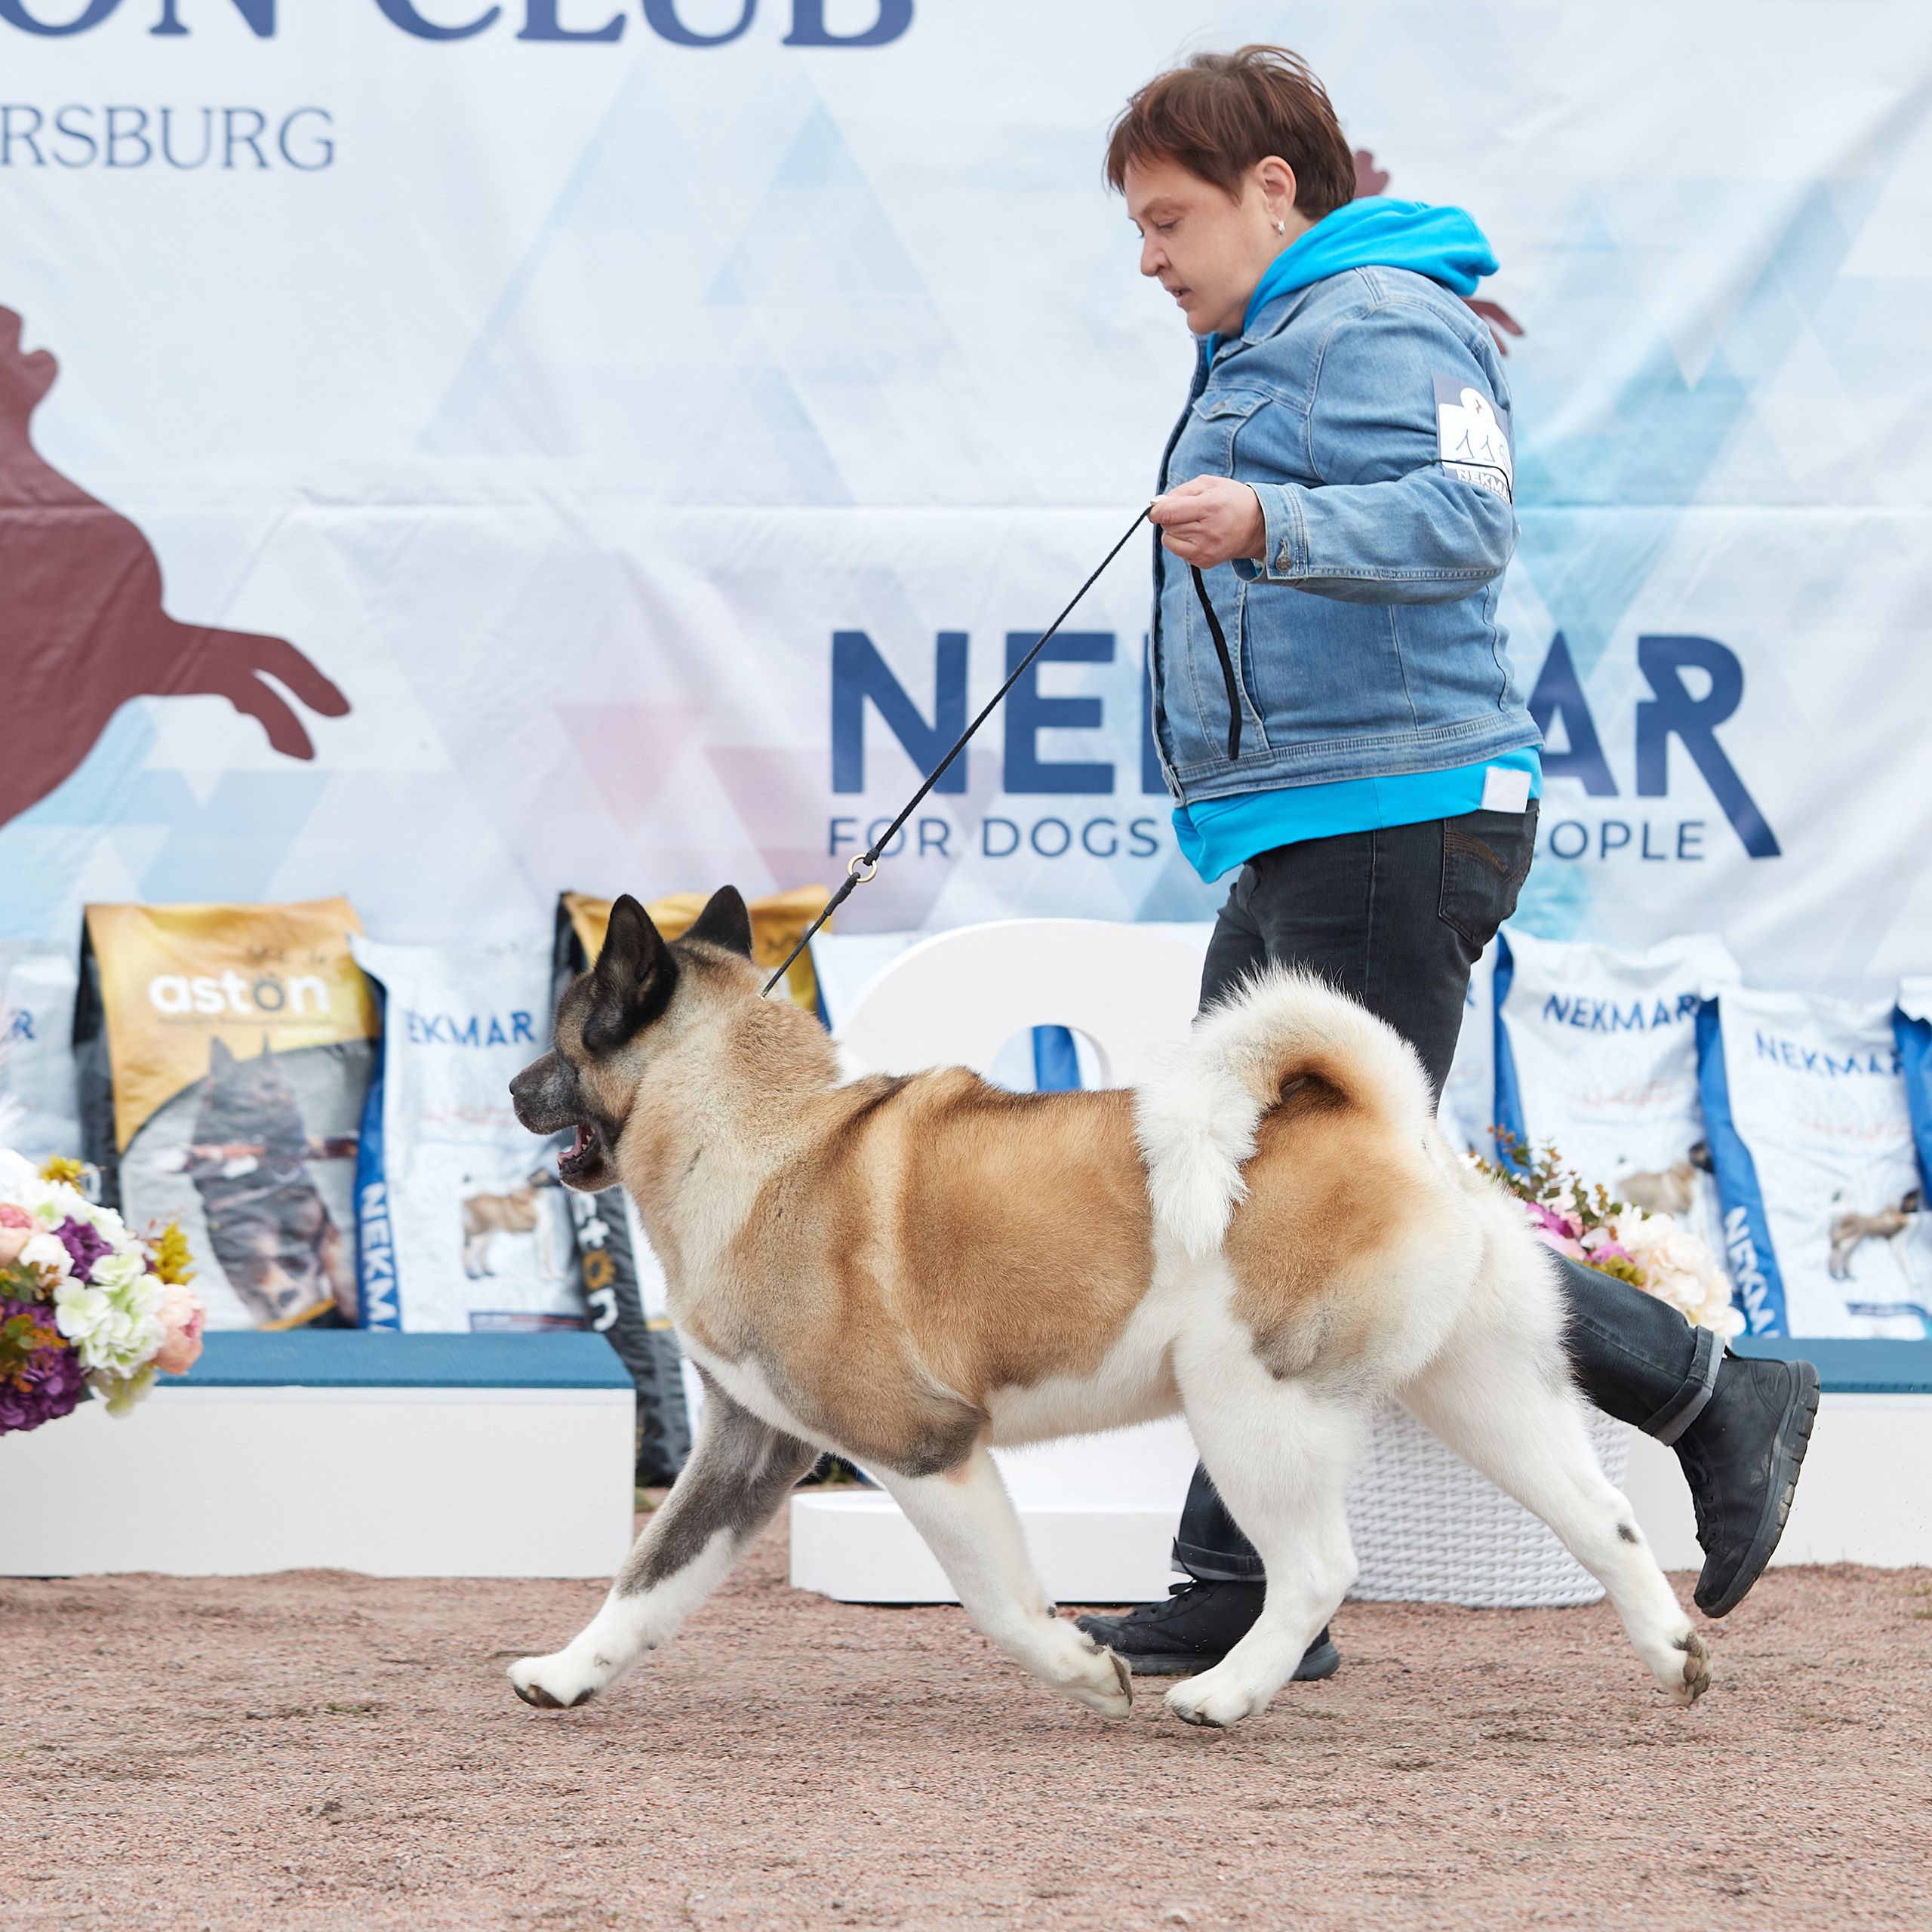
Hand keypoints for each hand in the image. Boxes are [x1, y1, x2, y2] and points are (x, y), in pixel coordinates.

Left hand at [1150, 477, 1264, 569]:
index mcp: (1209, 506)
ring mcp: (1205, 550)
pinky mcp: (1204, 562)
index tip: (1157, 507)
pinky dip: (1182, 542)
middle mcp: (1207, 531)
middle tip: (1188, 512)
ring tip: (1194, 524)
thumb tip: (1157, 504)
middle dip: (1170, 517)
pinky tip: (1198, 535)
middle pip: (1168, 526)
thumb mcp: (1209, 484)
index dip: (1157, 510)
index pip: (1168, 513)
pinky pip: (1178, 551)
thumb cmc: (1232, 501)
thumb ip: (1180, 491)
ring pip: (1169, 540)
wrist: (1257, 526)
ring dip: (1175, 531)